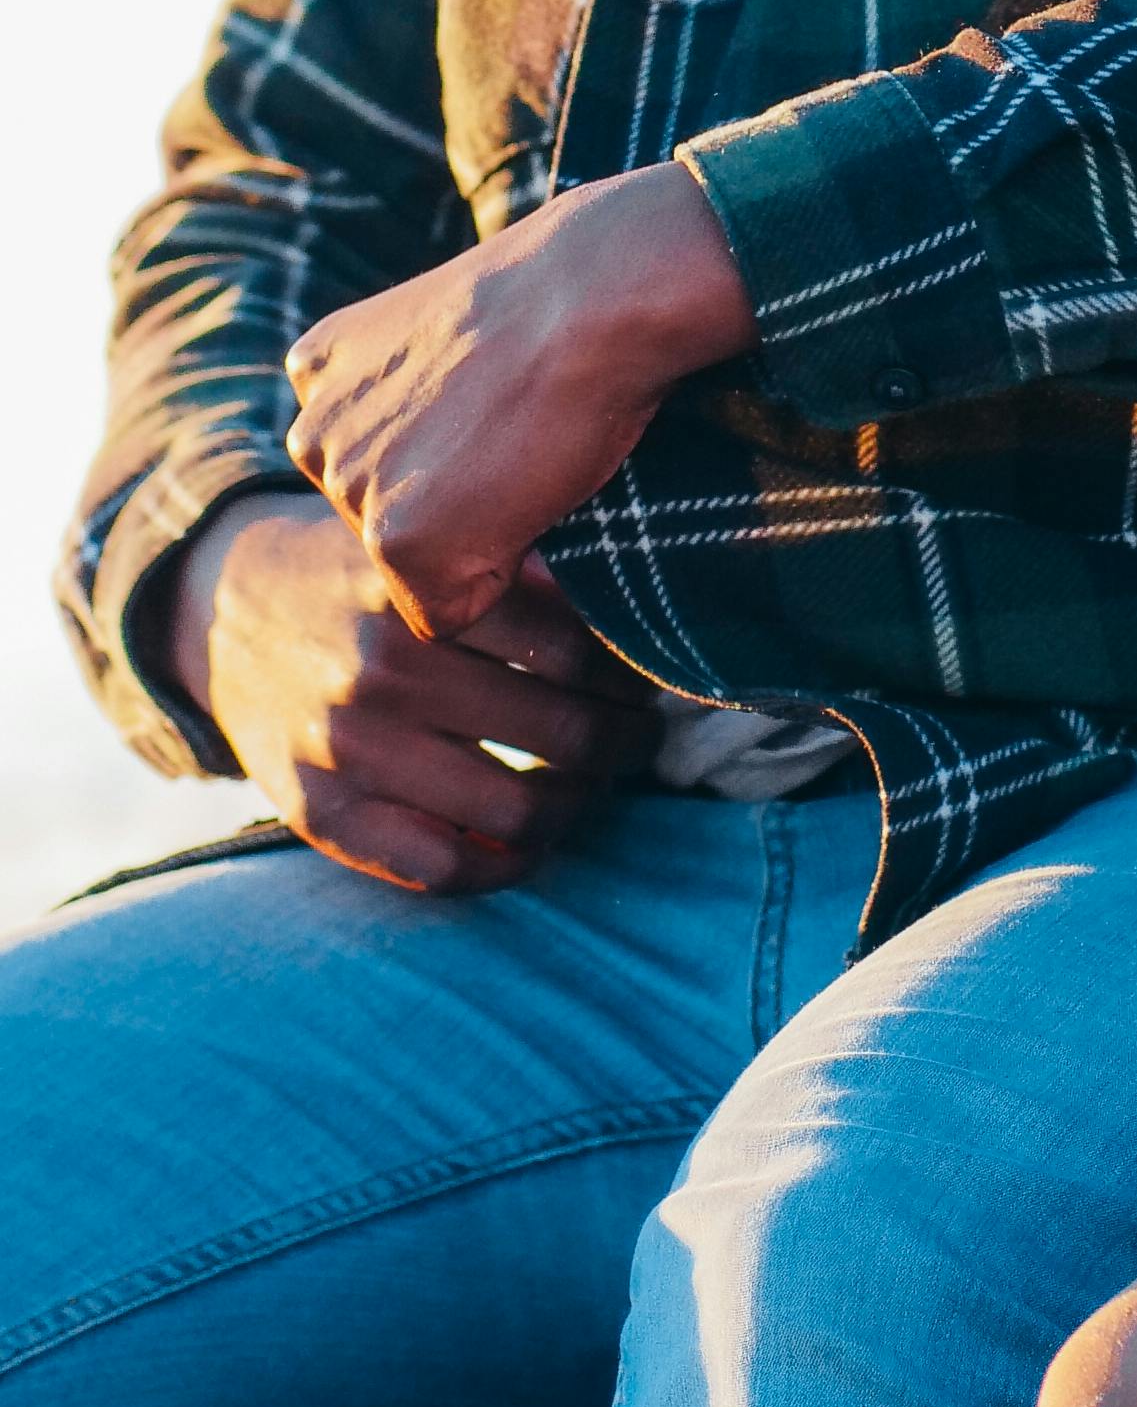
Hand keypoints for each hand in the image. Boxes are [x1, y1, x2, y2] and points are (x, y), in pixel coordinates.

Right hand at [162, 492, 657, 894]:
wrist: (220, 611)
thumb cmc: (356, 569)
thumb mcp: (419, 536)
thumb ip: (510, 553)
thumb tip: (636, 580)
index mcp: (418, 591)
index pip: (577, 648)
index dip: (632, 669)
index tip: (647, 670)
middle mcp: (383, 672)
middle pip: (564, 732)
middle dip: (626, 739)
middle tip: (641, 730)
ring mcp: (348, 751)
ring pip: (517, 809)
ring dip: (581, 802)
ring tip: (594, 780)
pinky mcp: (319, 813)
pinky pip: (444, 869)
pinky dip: (507, 864)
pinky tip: (529, 838)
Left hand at [283, 162, 753, 641]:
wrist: (597, 292)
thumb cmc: (557, 302)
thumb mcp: (451, 337)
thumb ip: (420, 394)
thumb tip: (455, 450)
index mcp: (317, 370)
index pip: (380, 469)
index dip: (458, 458)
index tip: (497, 405)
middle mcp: (313, 434)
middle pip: (394, 523)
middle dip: (458, 503)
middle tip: (516, 431)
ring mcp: (351, 489)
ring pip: (420, 568)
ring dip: (478, 538)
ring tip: (523, 450)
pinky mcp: (396, 543)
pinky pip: (448, 612)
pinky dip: (501, 576)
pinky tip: (527, 489)